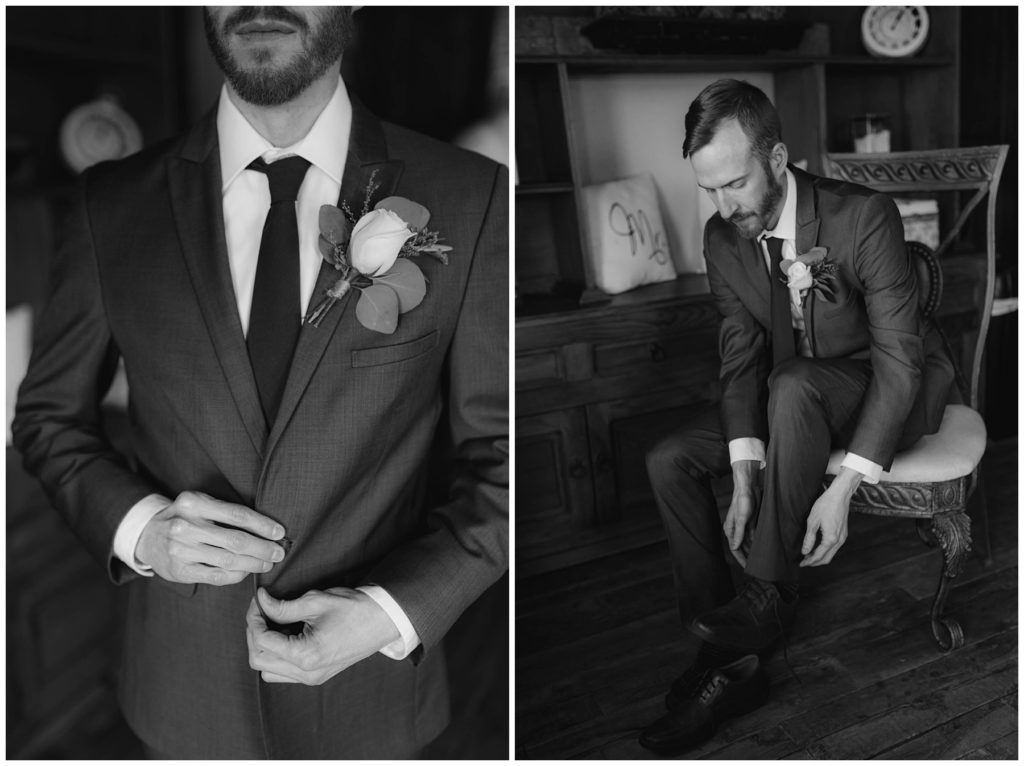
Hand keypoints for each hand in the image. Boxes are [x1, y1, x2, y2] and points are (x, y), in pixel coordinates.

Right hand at [136, 491, 285, 584]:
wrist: (147, 535)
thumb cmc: (184, 517)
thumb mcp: (199, 504)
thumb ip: (225, 512)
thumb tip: (266, 527)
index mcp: (193, 503)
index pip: (236, 514)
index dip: (262, 525)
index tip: (279, 532)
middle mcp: (185, 526)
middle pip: (235, 540)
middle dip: (263, 548)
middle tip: (279, 552)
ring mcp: (180, 551)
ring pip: (228, 560)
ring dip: (254, 563)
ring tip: (268, 562)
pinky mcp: (179, 571)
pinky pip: (216, 576)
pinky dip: (237, 575)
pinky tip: (247, 571)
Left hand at [246, 587, 400, 684]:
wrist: (383, 621)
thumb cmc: (354, 609)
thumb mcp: (316, 602)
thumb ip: (283, 606)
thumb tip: (261, 602)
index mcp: (305, 655)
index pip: (261, 641)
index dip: (254, 618)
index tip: (259, 601)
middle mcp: (306, 673)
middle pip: (258, 659)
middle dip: (255, 632)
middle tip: (263, 610)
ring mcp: (311, 678)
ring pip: (267, 670)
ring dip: (264, 647)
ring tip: (275, 624)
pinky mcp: (315, 676)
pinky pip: (283, 672)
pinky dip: (277, 655)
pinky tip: (287, 635)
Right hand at [724, 460, 759, 565]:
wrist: (747, 488)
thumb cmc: (742, 501)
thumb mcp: (741, 519)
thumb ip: (739, 533)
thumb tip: (735, 547)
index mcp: (730, 529)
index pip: (735, 549)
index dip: (740, 559)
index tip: (747, 568)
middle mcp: (736, 530)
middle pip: (741, 547)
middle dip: (747, 556)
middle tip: (756, 566)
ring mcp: (743, 526)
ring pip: (748, 542)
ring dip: (753, 549)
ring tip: (761, 559)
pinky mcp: (750, 522)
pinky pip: (753, 535)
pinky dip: (757, 541)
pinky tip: (763, 546)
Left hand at [800, 468, 860, 566]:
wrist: (840, 495)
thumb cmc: (825, 505)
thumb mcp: (812, 521)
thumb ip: (809, 538)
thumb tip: (805, 551)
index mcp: (830, 539)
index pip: (818, 556)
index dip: (809, 561)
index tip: (801, 564)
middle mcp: (839, 541)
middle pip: (827, 558)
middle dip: (815, 562)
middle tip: (804, 562)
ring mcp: (843, 537)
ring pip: (832, 554)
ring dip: (820, 557)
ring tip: (808, 555)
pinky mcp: (844, 533)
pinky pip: (835, 547)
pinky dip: (826, 551)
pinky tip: (818, 547)